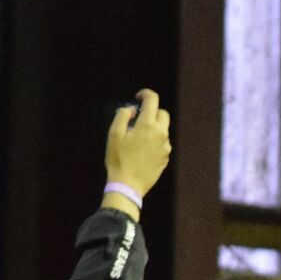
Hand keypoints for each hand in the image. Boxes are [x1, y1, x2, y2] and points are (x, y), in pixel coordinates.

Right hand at [103, 88, 170, 203]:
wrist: (128, 185)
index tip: (138, 97)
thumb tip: (133, 109)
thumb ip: (123, 115)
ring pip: (163, 129)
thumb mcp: (114, 134)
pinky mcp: (166, 158)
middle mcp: (161, 134)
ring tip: (137, 138)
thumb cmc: (119, 159)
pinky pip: (162, 143)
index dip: (145, 94)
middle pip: (162, 114)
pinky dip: (155, 141)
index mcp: (148, 125)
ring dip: (153, 128)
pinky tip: (142, 150)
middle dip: (152, 111)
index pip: (153, 99)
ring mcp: (165, 147)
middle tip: (138, 118)